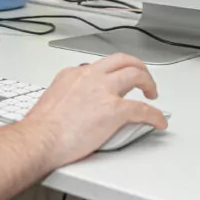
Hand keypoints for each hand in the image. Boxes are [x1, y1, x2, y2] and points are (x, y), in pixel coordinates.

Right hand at [23, 53, 166, 167]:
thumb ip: (68, 94)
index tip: (116, 80)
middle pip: (122, 61)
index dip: (113, 73)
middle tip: (143, 79)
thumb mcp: (53, 97)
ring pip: (136, 75)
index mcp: (74, 74)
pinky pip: (143, 109)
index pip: (100, 66)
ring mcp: (104, 91)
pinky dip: (155, 115)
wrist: (40, 138)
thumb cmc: (41, 126)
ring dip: (149, 82)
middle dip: (137, 67)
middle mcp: (90, 76)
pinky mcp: (115, 110)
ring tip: (153, 94)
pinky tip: (159, 121)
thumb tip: (74, 104)